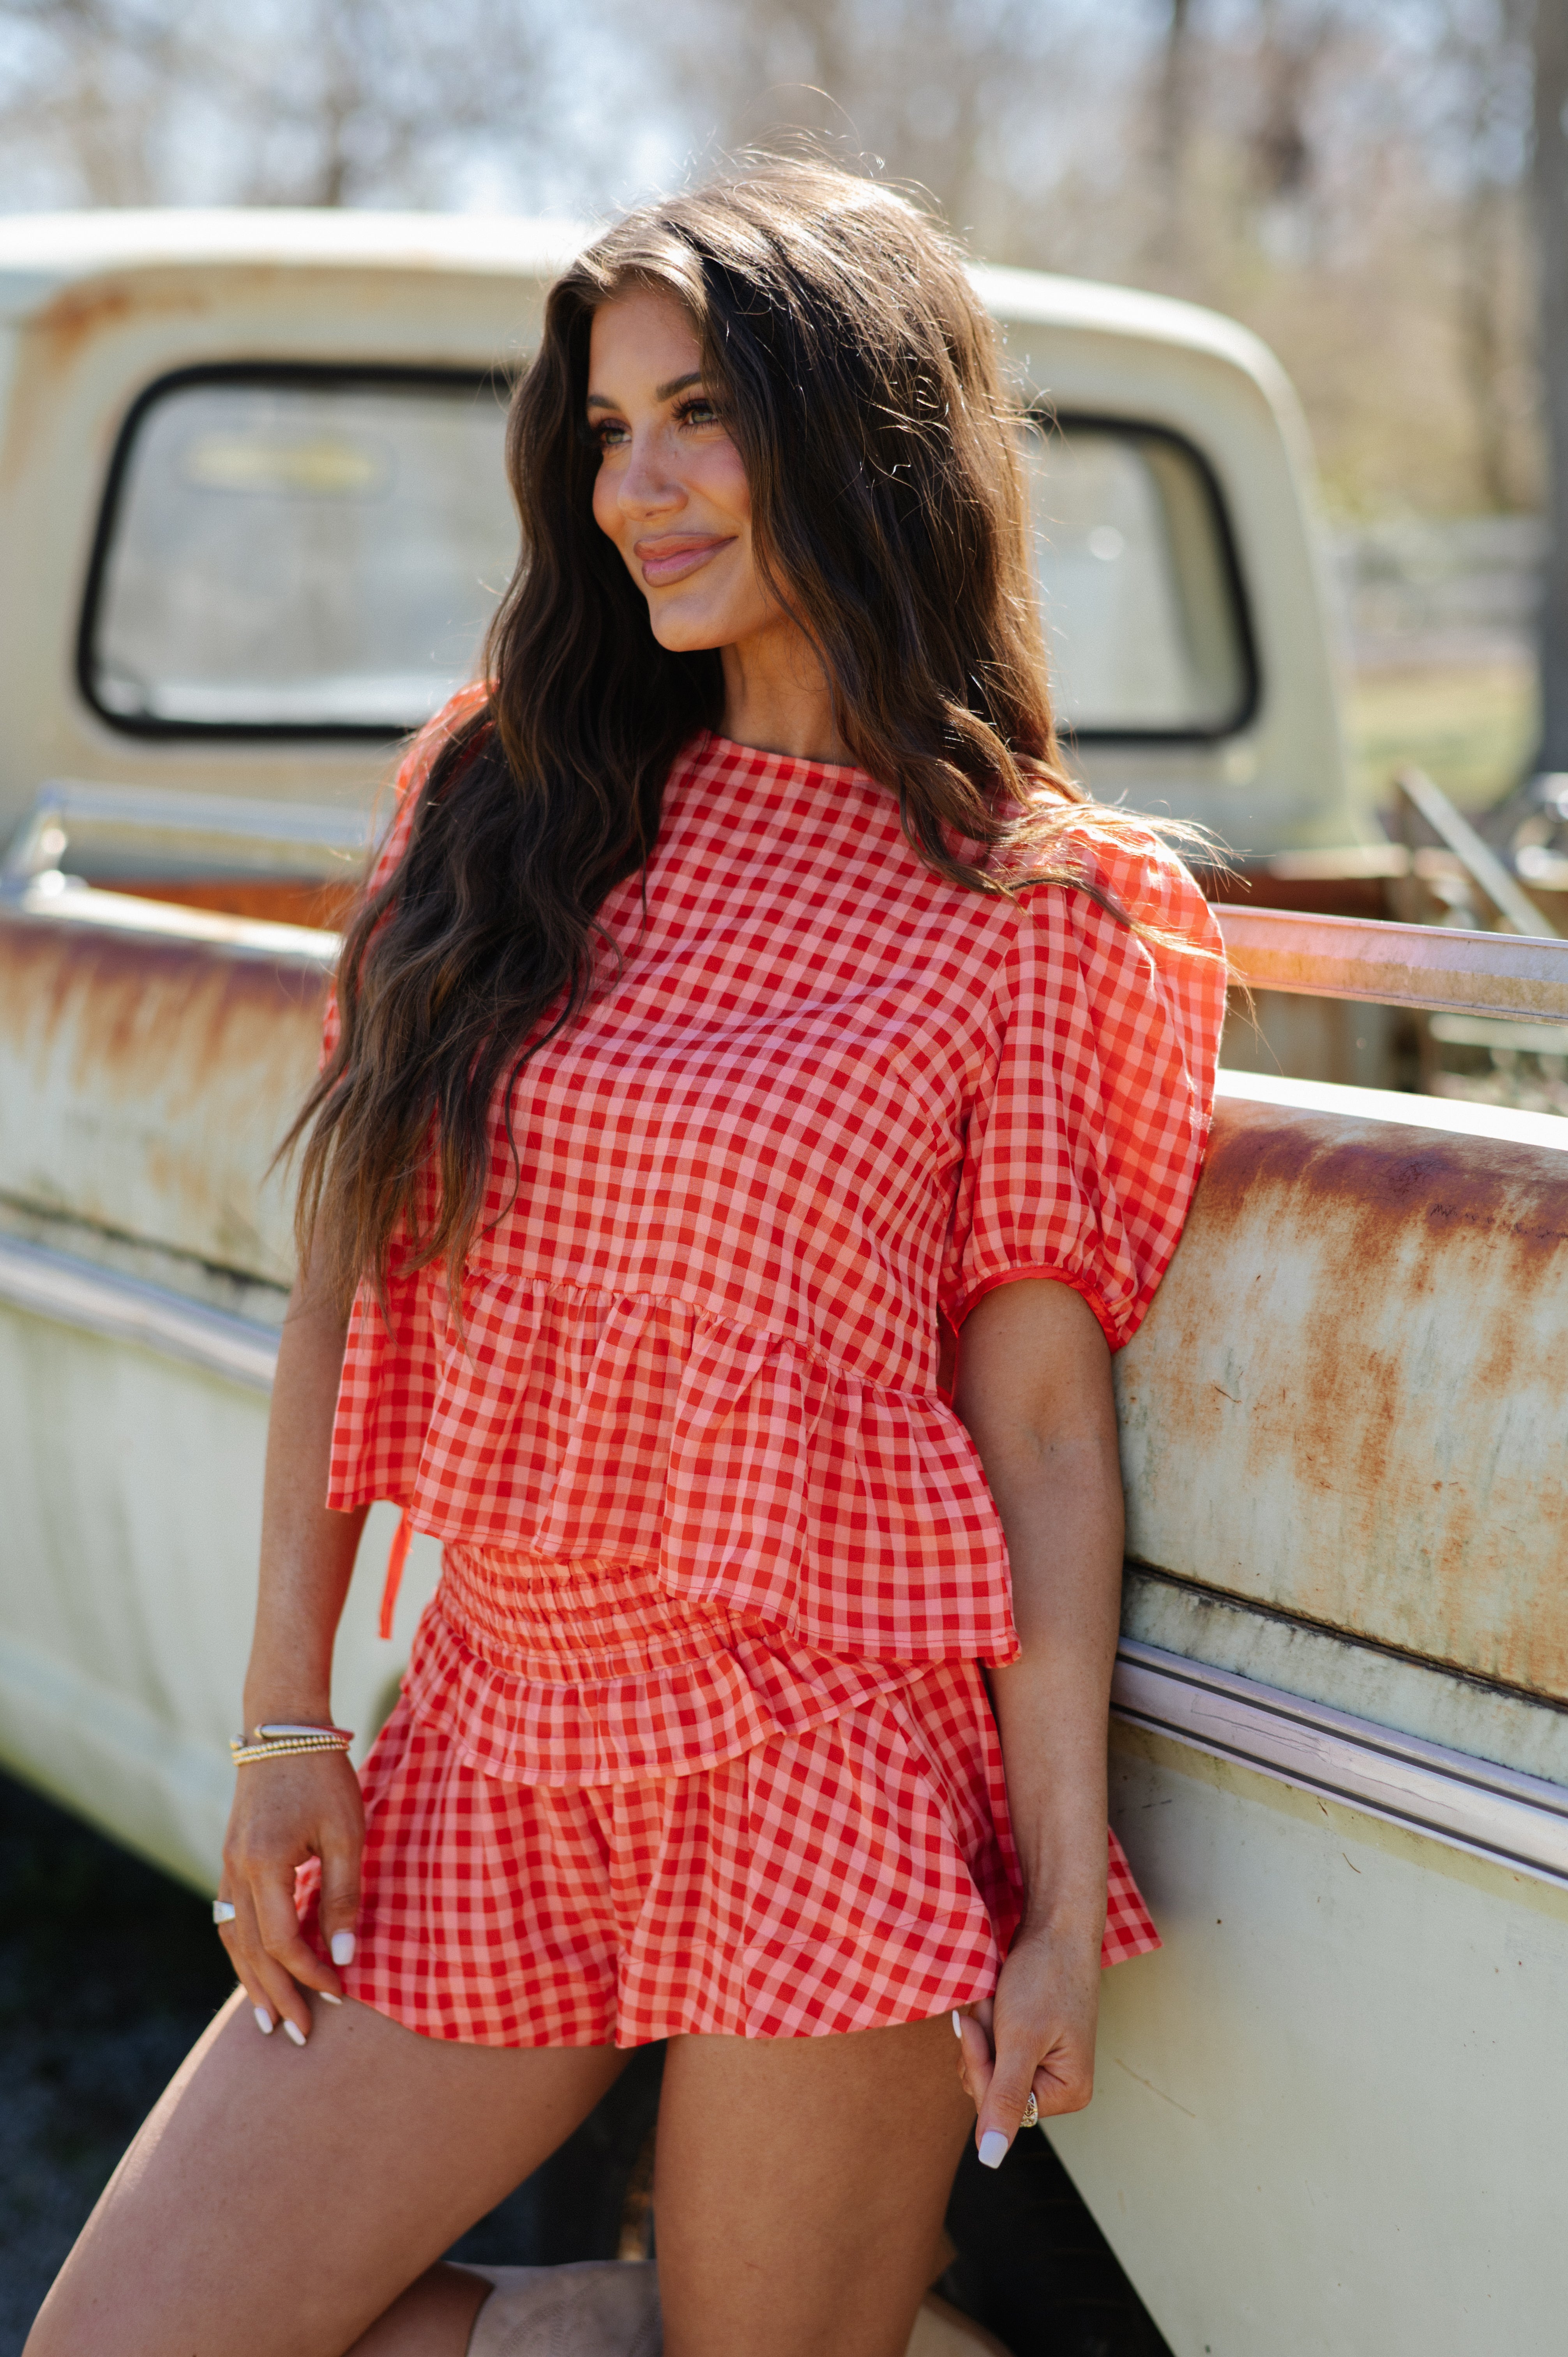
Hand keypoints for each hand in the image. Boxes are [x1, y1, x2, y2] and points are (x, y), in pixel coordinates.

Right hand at [216, 1750, 364, 2045]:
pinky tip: (254, 1969)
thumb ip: (343, 1895)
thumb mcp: (346, 1832)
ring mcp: (227, 1864)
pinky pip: (229, 1917)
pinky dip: (241, 1950)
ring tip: (268, 2018)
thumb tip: (343, 1957)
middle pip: (251, 1951)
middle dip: (277, 1994)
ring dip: (251, 1981)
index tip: (339, 1994)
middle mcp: (236, 1870)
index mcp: (264, 1864)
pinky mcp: (230, 1857)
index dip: (310, 1973)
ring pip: (233, 1939)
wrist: (283, 1727)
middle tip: (299, 2035)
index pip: (282, 1940)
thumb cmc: (323, 1775)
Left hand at [954, 1917, 1100, 2166]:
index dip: (981, 2066)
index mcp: (1068, 2092)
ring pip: (985, 2066)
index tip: (980, 2025)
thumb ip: (1006, 2100)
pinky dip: (986, 2022)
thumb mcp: (1021, 2040)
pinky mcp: (1029, 2041)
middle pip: (990, 2089)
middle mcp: (1060, 2084)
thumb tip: (990, 2159)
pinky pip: (991, 2047)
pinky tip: (995, 1999)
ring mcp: (1044, 2062)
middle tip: (993, 2007)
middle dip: (982, 2045)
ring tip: (997, 2000)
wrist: (1056, 1925)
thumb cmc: (1045, 1977)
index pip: (1001, 2107)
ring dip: (982, 2030)